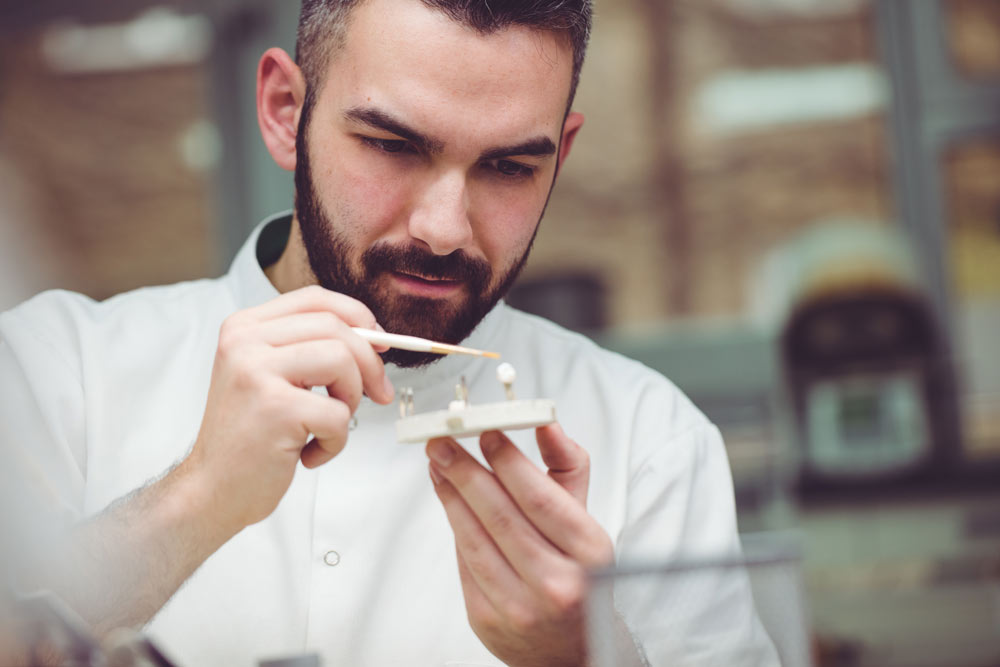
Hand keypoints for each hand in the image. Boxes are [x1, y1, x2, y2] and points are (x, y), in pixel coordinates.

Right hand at [181, 285, 394, 531]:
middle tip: (378, 394)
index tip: (379, 345)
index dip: (357, 316)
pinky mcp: (275, 408)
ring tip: (329, 425)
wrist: (212, 490)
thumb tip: (374, 338)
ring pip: (343, 362)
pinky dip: (335, 441)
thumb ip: (308, 348)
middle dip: (370, 364)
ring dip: (351, 400)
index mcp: (244, 328)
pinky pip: (337, 414)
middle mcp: (245, 342)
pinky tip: (308, 454)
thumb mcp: (270, 377)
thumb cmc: (249, 437)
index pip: (315, 299)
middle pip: (336, 328)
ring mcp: (256, 372)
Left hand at [426, 424, 613, 666]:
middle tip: (444, 443)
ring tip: (438, 465)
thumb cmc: (578, 576)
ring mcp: (519, 606)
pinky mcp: (486, 619)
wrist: (569, 649)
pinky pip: (464, 562)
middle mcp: (557, 584)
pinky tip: (448, 499)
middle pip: (502, 516)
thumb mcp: (584, 522)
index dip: (509, 462)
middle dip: (467, 472)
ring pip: (475, 538)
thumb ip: (566, 467)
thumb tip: (547, 423)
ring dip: (451, 495)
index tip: (486, 433)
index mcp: (588, 555)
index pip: (541, 499)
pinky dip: (454, 525)